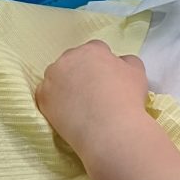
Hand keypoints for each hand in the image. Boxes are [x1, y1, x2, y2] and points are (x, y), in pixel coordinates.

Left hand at [36, 42, 149, 160]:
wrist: (111, 130)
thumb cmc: (127, 100)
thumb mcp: (137, 73)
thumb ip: (127, 61)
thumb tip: (119, 62)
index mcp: (91, 50)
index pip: (95, 49)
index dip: (102, 64)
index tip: (105, 78)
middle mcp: (68, 59)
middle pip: (73, 61)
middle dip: (81, 72)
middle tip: (92, 92)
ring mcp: (52, 78)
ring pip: (57, 77)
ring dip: (65, 86)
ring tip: (79, 105)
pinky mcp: (43, 97)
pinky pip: (46, 95)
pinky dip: (55, 102)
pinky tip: (68, 113)